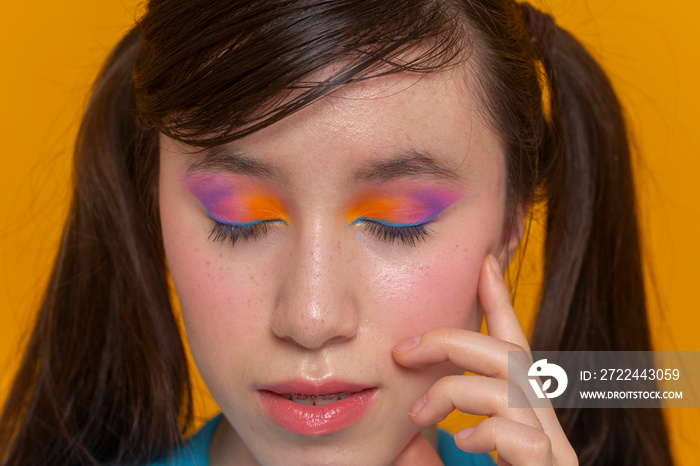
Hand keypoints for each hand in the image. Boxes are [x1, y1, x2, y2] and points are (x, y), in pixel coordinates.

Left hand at [392, 255, 577, 465]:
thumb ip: (433, 452)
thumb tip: (405, 437)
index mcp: (525, 423)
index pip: (515, 353)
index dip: (500, 305)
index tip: (485, 262)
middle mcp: (547, 432)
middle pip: (512, 356)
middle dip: (452, 341)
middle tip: (402, 352)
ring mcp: (554, 454)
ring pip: (512, 386)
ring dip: (454, 390)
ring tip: (419, 414)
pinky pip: (525, 437)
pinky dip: (487, 432)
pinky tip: (464, 442)